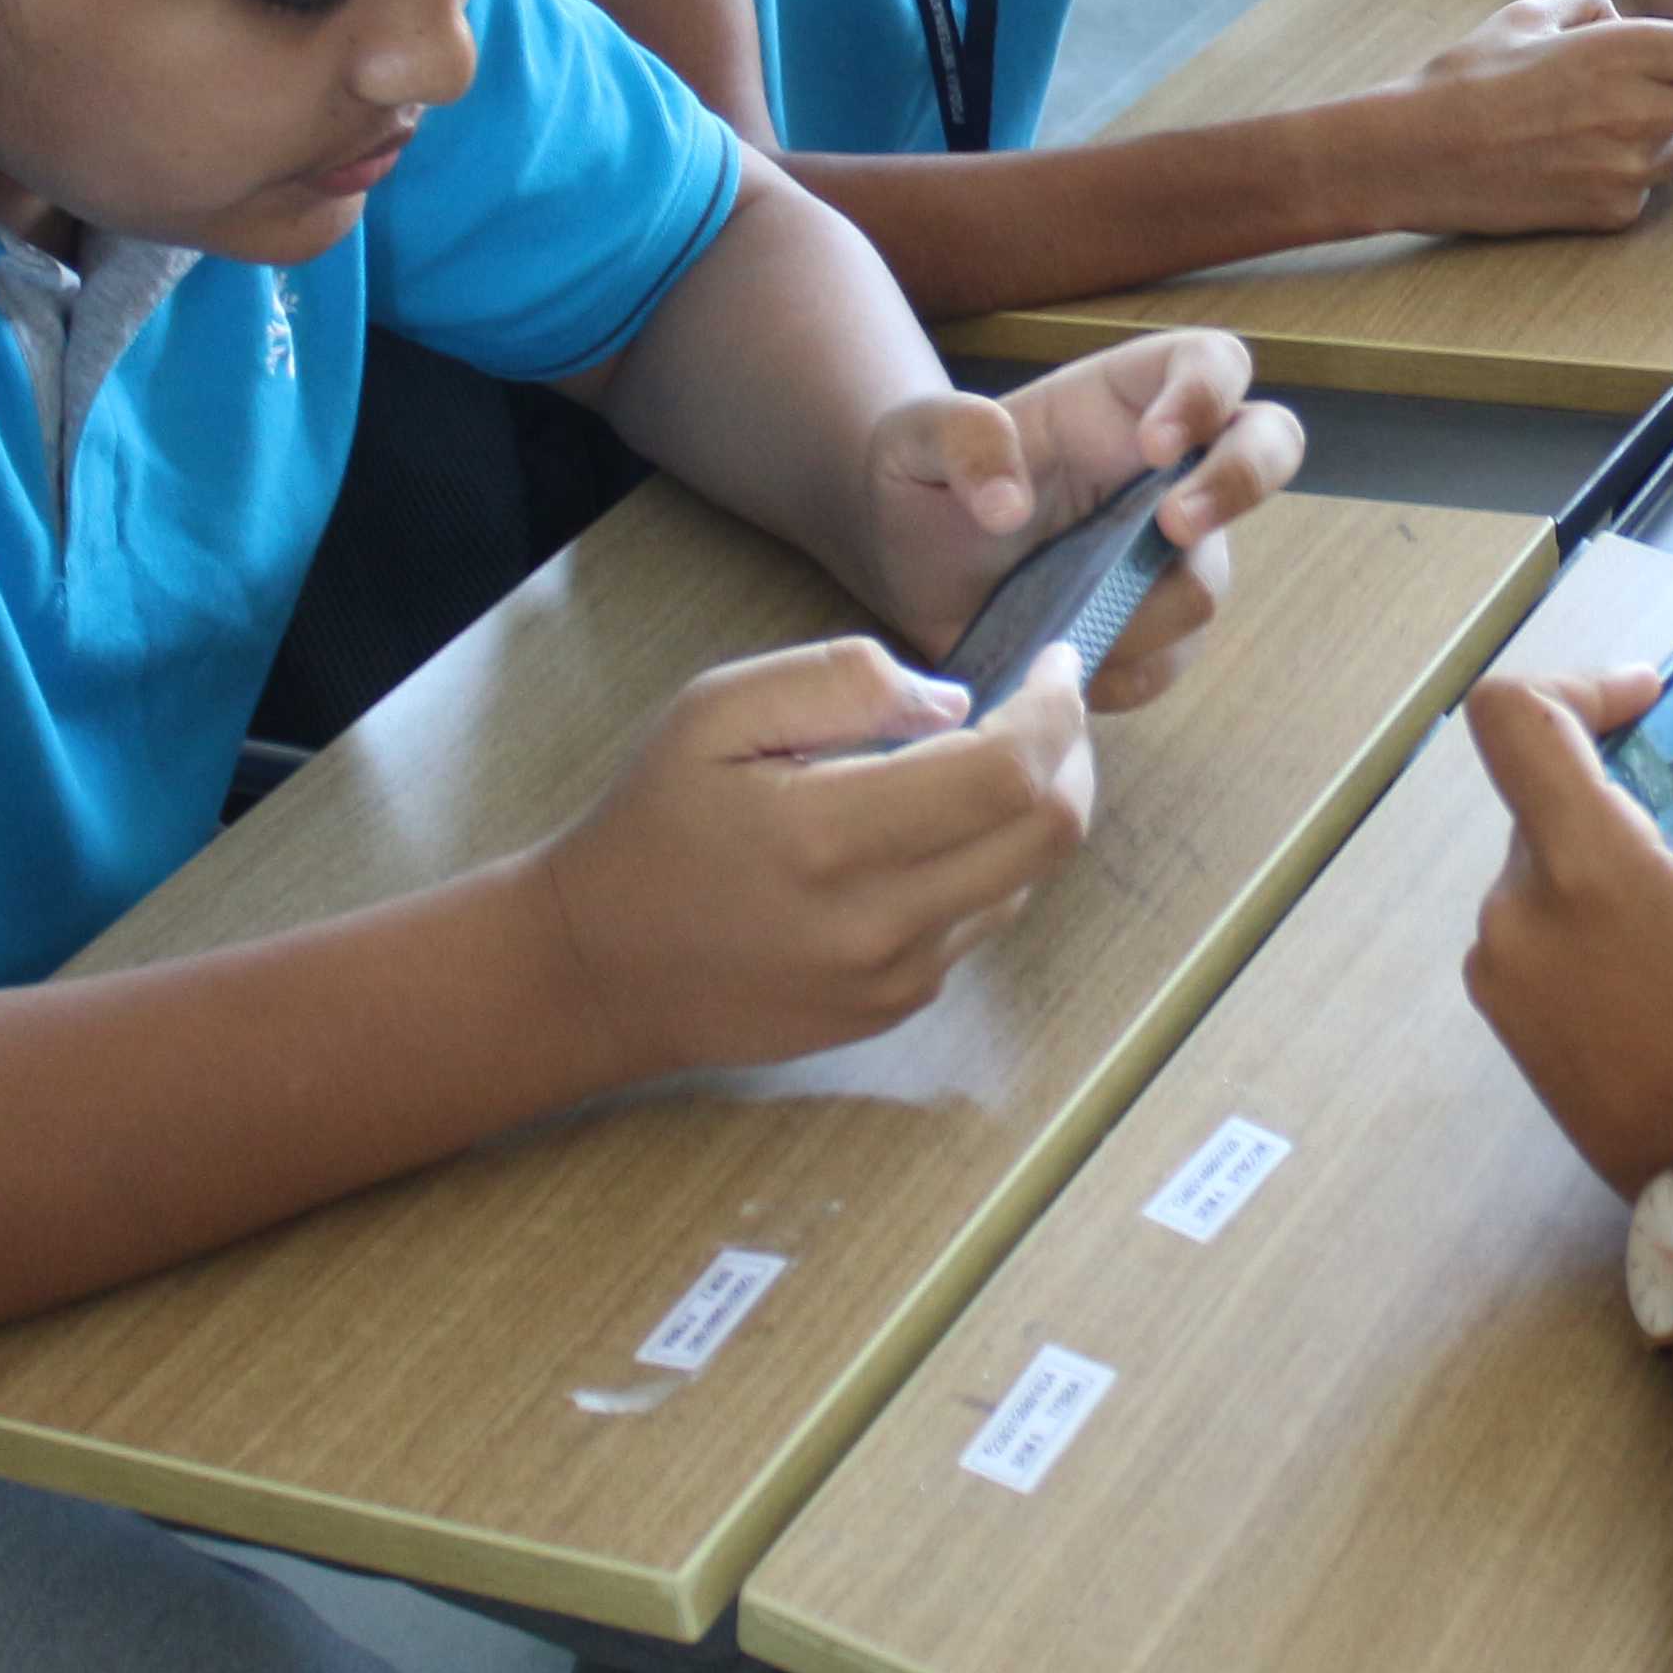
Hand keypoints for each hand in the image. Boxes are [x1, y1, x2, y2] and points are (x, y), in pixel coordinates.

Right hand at [532, 636, 1096, 1078]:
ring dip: (1033, 810)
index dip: (1055, 711)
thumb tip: (953, 702)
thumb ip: (841, 683)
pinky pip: (983, 921)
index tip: (1053, 665)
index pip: (1009, 773)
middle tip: (1047, 708)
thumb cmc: (654, 825)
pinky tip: (936, 830)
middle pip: (1050, 834)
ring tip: (985, 759)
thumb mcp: (715, 712)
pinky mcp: (897, 1007)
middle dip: (1072, 755)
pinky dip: (988, 861)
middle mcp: (878, 921)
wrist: (601, 968)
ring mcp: (896, 978)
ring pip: (1027, 879)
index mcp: (829, 835)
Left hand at [859, 330, 1307, 709]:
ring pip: (1211, 578)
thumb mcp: (911, 441)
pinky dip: (1124, 672)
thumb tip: (1008, 503)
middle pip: (1270, 445)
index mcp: (1123, 399)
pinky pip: (1173, 659)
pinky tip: (1065, 666)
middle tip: (1173, 526)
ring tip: (1061, 624)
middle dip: (1240, 484)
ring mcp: (1171, 552)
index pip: (1212, 363)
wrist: (905, 574)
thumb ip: (957, 438)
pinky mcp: (1153, 627)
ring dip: (1146, 609)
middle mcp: (1168, 470)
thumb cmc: (919, 484)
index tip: (1155, 446)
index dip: (1206, 395)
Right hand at [1375, 0, 1672, 235]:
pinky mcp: (1611, 212)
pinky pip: (1649, 188)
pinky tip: (1589, 160)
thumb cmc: (1465, 77)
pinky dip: (1637, 173)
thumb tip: (1617, 14)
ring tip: (1650, 123)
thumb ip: (1588, 9)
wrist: (1416, 155)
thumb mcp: (1528, 16)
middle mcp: (1639, 111)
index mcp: (1623, 51)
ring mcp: (1630, 169)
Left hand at [1463, 668, 1672, 1197]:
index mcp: (1589, 877)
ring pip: (1543, 858)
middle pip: (1541, 791)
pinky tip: (1666, 956)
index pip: (1514, 720)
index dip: (1576, 682)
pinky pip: (1537, 920)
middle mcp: (1518, 915)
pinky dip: (1590, 909)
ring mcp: (1500, 971)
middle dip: (1622, 783)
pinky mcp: (1505, 1015)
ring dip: (1611, 853)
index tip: (1648, 702)